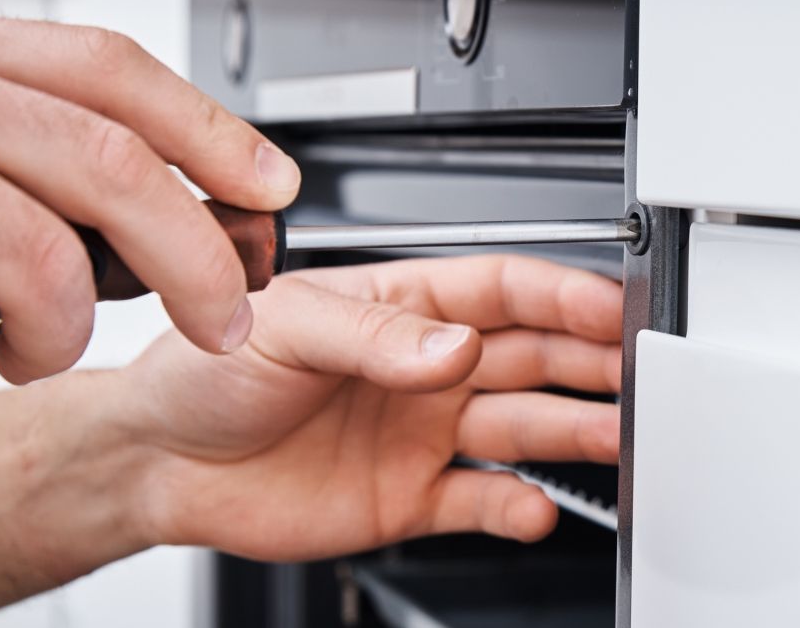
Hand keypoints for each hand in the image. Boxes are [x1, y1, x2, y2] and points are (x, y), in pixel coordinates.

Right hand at [0, 4, 300, 387]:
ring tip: (35, 347)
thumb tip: (167, 199)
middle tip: (222, 322)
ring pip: (41, 261)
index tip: (275, 187)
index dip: (211, 133)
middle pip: (113, 166)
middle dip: (195, 262)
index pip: (111, 73)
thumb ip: (24, 133)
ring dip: (60, 333)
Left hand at [121, 256, 622, 559]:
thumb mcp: (286, 325)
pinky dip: (513, 507)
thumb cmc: (207, 369)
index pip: (502, 291)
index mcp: (401, 309)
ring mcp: (422, 432)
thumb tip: (456, 346)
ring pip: (522, 426)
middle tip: (637, 372)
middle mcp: (424, 369)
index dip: (561, 295)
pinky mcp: (410, 495)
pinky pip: (479, 499)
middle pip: (532, 356)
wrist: (162, 460)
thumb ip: (376, 336)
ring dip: (573, 431)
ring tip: (615, 437)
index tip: (608, 306)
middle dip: (589, 361)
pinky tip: (533, 509)